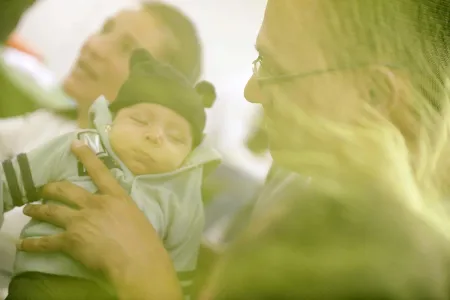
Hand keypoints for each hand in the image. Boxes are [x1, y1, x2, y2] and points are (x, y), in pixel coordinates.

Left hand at [18, 140, 182, 299]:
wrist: (136, 261)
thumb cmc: (145, 241)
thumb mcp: (137, 216)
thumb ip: (122, 210)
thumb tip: (117, 212)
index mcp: (114, 197)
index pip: (99, 171)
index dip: (86, 156)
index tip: (75, 144)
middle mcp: (94, 204)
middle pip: (66, 190)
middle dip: (51, 188)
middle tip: (44, 189)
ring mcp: (80, 221)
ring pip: (51, 211)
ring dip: (37, 209)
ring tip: (29, 209)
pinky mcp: (71, 240)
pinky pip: (46, 241)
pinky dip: (33, 243)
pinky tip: (23, 244)